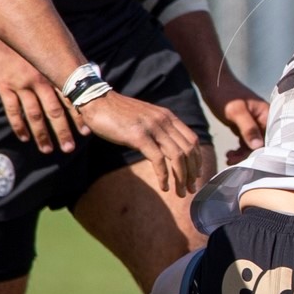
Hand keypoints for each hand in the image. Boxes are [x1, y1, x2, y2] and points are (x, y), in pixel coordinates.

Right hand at [0, 36, 87, 154]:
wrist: (3, 32)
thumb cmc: (32, 42)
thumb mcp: (52, 50)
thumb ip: (66, 66)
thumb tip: (91, 74)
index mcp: (53, 73)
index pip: (69, 99)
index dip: (78, 116)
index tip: (86, 132)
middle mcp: (39, 80)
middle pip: (53, 112)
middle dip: (62, 131)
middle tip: (69, 148)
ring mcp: (20, 84)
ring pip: (33, 115)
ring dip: (41, 135)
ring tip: (48, 149)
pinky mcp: (4, 86)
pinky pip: (12, 110)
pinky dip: (19, 126)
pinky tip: (25, 138)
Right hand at [77, 92, 210, 194]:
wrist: (96, 101)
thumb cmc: (118, 113)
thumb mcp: (145, 118)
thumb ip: (158, 129)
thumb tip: (167, 149)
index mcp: (167, 116)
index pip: (192, 140)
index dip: (197, 160)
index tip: (195, 175)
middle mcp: (164, 120)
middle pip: (189, 150)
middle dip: (192, 173)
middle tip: (191, 189)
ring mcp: (152, 127)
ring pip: (177, 157)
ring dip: (181, 178)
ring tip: (180, 192)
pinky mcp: (138, 136)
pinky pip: (158, 160)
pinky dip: (164, 176)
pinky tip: (164, 186)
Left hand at [203, 79, 268, 166]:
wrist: (212, 83)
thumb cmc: (225, 94)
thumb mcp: (236, 112)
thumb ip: (248, 128)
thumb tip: (258, 146)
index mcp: (267, 114)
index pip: (271, 138)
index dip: (262, 151)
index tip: (249, 161)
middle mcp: (264, 120)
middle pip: (263, 144)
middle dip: (250, 155)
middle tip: (233, 160)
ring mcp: (255, 124)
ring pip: (254, 145)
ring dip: (243, 154)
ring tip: (229, 158)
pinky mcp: (245, 126)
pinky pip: (247, 142)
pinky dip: (239, 149)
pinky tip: (229, 154)